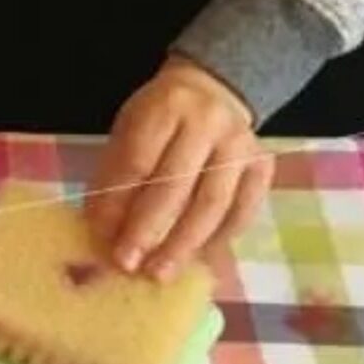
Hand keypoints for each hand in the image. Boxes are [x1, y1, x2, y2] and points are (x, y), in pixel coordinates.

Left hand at [89, 60, 272, 278]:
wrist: (213, 90)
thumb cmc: (160, 117)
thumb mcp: (128, 129)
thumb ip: (116, 173)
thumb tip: (101, 228)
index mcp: (165, 108)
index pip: (137, 162)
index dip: (117, 203)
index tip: (100, 236)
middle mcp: (208, 124)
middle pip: (176, 186)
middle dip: (148, 230)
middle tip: (127, 264)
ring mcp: (241, 146)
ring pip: (213, 204)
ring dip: (183, 245)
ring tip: (160, 272)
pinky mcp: (263, 165)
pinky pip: (243, 210)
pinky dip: (219, 238)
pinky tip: (198, 258)